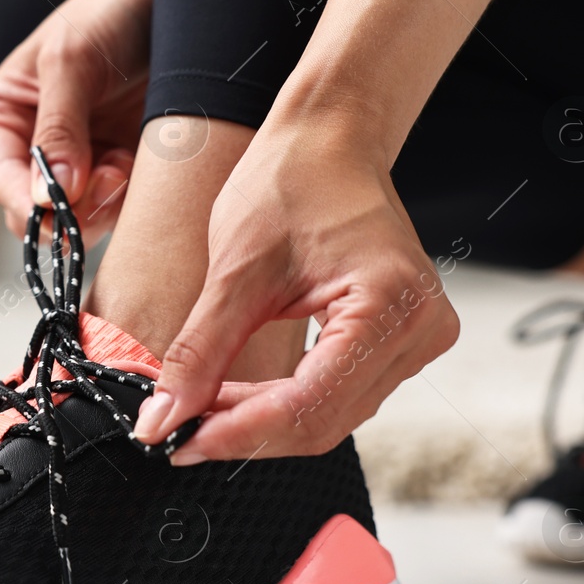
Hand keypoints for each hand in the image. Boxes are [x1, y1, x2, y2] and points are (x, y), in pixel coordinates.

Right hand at [0, 0, 152, 245]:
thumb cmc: (106, 15)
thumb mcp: (73, 61)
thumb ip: (58, 128)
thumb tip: (48, 194)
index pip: (0, 181)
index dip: (27, 203)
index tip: (62, 208)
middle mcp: (28, 151)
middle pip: (34, 215)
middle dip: (70, 209)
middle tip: (109, 178)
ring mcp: (72, 167)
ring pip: (75, 223)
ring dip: (103, 206)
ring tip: (124, 164)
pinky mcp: (111, 173)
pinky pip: (113, 213)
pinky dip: (128, 200)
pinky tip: (137, 163)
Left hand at [133, 120, 460, 460]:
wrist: (329, 139)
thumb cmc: (294, 179)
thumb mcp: (235, 270)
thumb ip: (199, 352)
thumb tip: (163, 419)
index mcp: (391, 304)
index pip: (310, 405)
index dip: (238, 434)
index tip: (178, 444)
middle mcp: (420, 329)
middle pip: (321, 420)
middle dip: (245, 431)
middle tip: (177, 429)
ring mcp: (416, 338)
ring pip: (328, 415)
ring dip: (260, 421)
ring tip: (200, 408)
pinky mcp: (398, 340)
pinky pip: (337, 394)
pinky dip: (282, 403)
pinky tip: (236, 397)